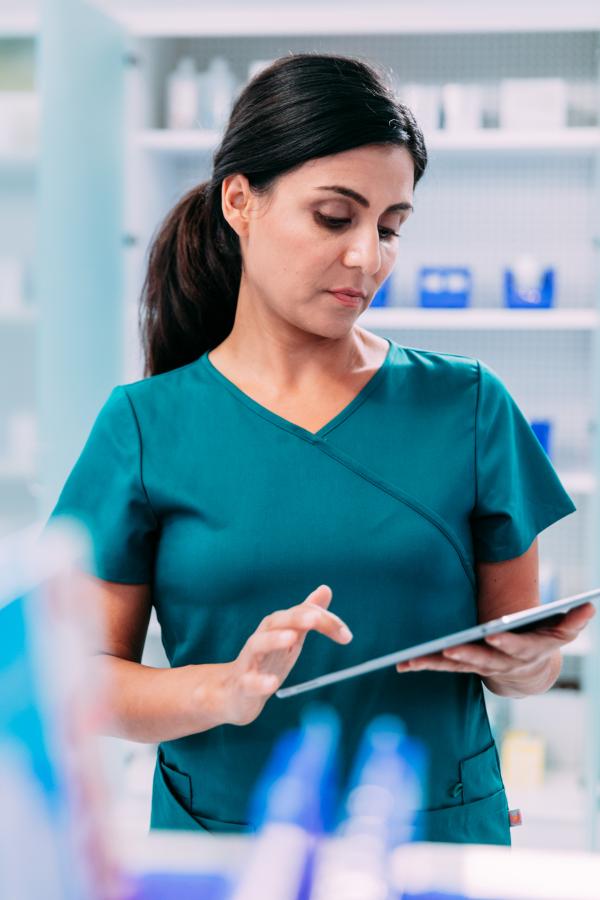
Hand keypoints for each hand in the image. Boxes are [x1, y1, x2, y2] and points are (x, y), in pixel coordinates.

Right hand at [221, 585, 352, 725]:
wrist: (235, 694)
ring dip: (273, 639)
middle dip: (296, 618)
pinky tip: (272, 684)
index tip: (346, 635)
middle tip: (315, 620)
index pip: (300, 614)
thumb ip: (307, 615)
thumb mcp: (291, 637)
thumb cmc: (267, 662)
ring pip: (257, 644)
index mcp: (276, 628)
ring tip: (291, 639)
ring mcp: (249, 662)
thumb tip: (325, 588)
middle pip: (277, 622)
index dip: (324, 621)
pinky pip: (248, 682)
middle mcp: (261, 639)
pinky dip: (259, 682)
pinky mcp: (242, 685)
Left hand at [395, 603, 595, 687]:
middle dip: (466, 655)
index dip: (505, 641)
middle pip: (481, 660)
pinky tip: (403, 663)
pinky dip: (423, 665)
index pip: (515, 647)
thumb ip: (573, 620)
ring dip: (435, 664)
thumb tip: (590, 604)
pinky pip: (442, 667)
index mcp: (523, 651)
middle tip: (450, 650)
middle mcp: (500, 662)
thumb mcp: (561, 631)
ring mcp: (479, 666)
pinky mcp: (463, 667)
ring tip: (411, 660)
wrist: (527, 672)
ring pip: (456, 667)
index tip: (494, 632)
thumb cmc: (542, 640)